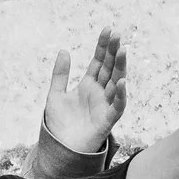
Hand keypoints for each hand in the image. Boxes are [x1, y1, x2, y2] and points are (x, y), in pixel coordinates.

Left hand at [43, 27, 126, 154]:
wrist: (60, 148)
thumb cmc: (59, 124)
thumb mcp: (55, 95)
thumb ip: (60, 75)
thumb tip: (64, 50)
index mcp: (89, 85)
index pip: (99, 61)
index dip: (103, 46)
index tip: (108, 29)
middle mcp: (100, 92)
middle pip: (109, 67)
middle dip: (113, 51)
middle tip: (117, 34)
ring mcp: (105, 104)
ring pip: (116, 82)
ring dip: (120, 66)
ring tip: (122, 49)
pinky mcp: (108, 119)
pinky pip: (117, 105)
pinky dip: (119, 94)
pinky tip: (120, 81)